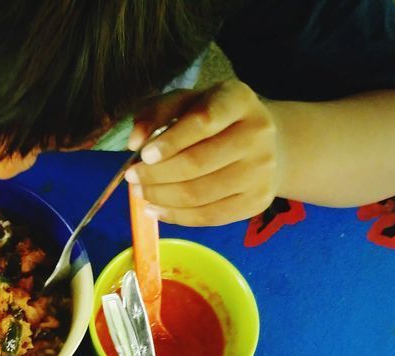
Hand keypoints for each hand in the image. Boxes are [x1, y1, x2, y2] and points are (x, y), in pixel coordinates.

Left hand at [126, 80, 284, 225]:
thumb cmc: (212, 119)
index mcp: (238, 100)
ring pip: (199, 195)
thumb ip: (156, 113)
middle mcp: (258, 133)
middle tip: (133, 178)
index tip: (143, 155)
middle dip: (156, 175)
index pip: (203, 121)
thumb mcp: (185, 102)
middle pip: (197, 163)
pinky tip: (157, 209)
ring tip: (141, 192)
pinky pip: (208, 217)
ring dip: (161, 197)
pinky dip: (176, 216)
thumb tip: (134, 141)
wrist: (260, 143)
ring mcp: (262, 170)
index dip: (170, 142)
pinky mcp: (257, 201)